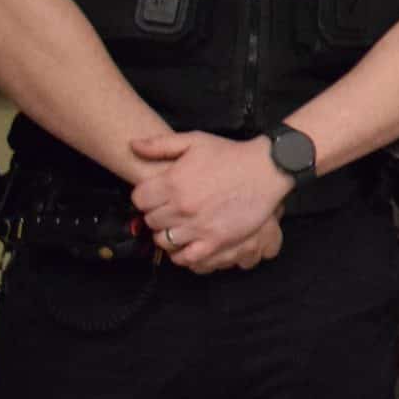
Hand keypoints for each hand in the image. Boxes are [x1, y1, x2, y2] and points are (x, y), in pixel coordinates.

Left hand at [129, 131, 293, 273]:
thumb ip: (160, 144)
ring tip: (179, 227)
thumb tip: (133, 146)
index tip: (157, 196)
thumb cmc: (230, 154)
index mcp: (172, 182)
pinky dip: (183, 254)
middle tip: (171, 210)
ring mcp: (198, 226)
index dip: (146, 197)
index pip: (139, 200)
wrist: (266, 169)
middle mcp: (181, 207)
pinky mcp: (215, 241)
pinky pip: (186, 258)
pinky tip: (188, 243)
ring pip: (164, 241)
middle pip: (151, 221)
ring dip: (168, 235)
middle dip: (157, 215)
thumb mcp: (195, 140)